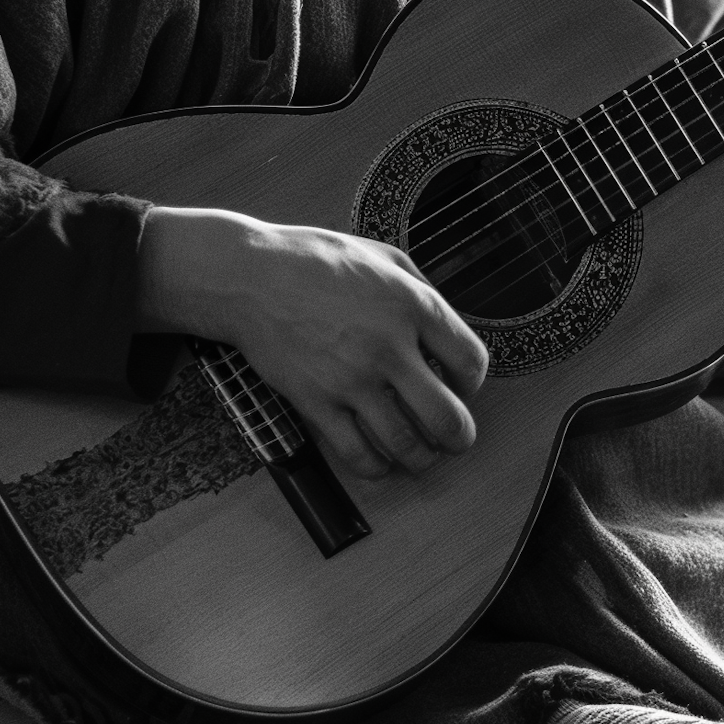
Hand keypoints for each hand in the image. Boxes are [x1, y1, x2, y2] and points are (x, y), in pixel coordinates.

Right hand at [137, 208, 489, 483]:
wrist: (250, 276)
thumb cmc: (316, 260)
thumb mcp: (384, 256)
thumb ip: (422, 292)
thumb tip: (449, 333)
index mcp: (412, 306)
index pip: (471, 362)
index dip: (473, 383)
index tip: (461, 387)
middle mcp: (388, 346)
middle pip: (447, 417)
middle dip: (460, 438)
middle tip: (457, 440)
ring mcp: (350, 379)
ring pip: (405, 444)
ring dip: (422, 458)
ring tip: (421, 456)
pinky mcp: (316, 402)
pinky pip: (357, 453)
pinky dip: (376, 467)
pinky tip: (380, 461)